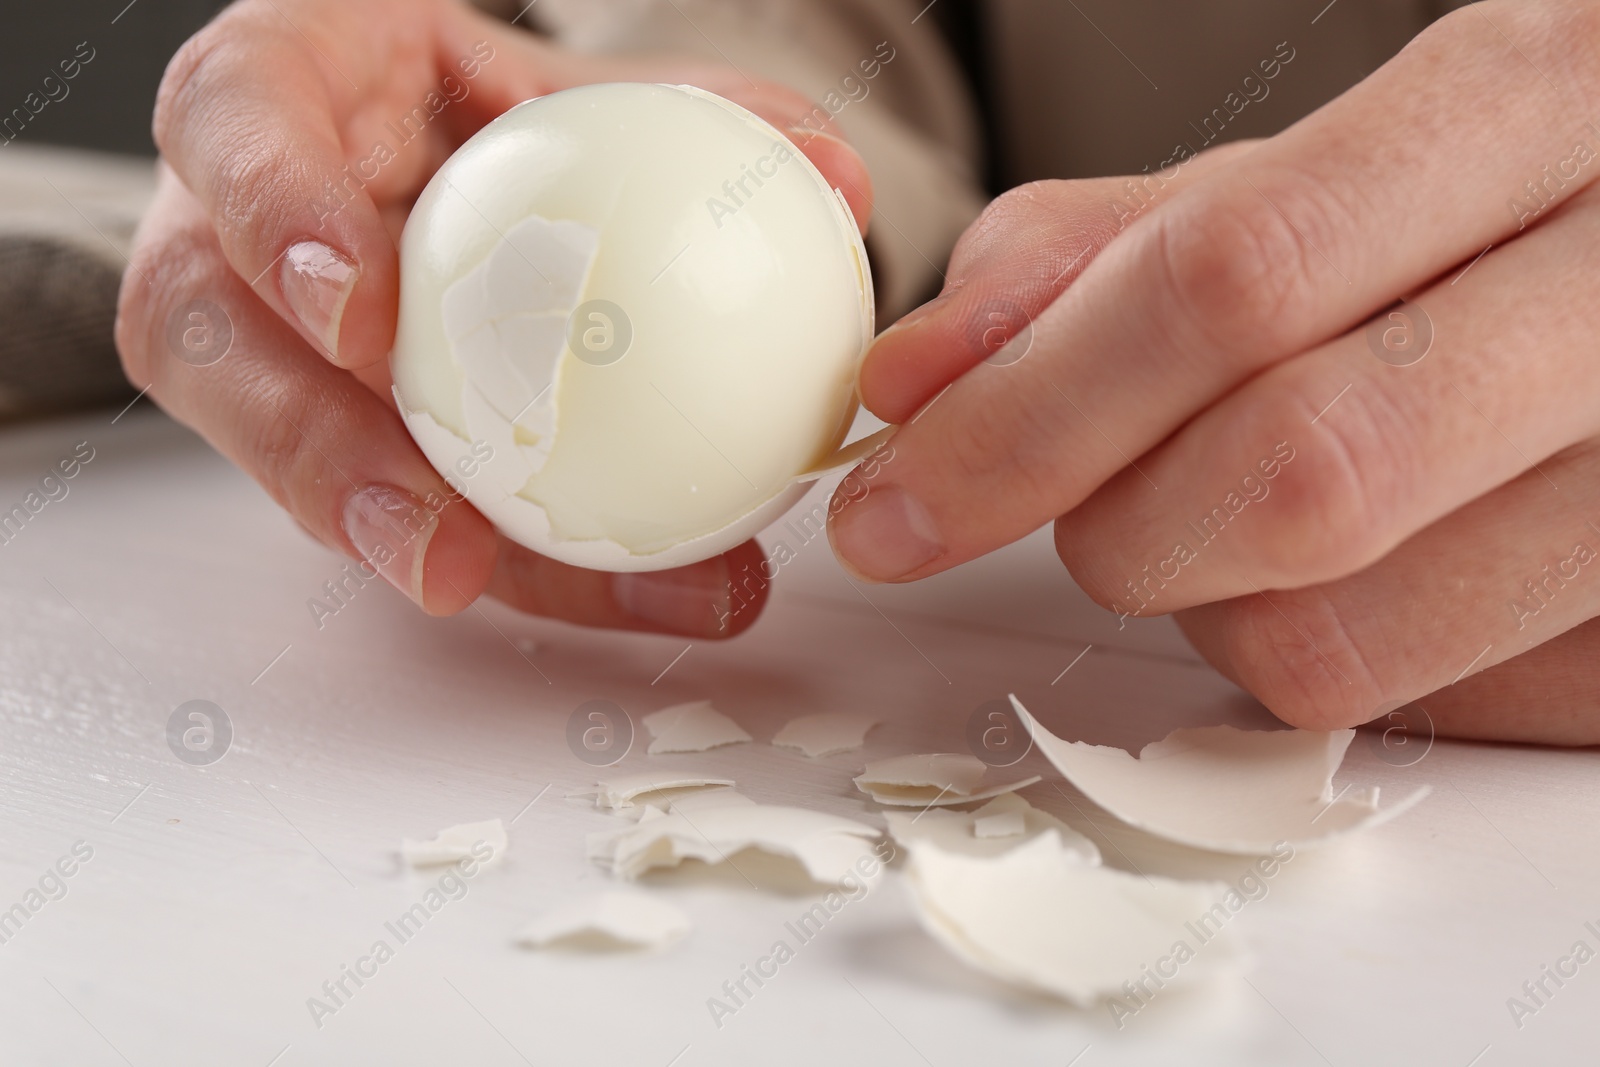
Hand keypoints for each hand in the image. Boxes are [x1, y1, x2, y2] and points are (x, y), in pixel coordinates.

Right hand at [116, 0, 871, 638]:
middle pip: (217, 354)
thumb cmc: (480, 104)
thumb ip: (693, 120)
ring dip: (451, 551)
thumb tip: (833, 183)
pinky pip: (410, 503)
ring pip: (309, 468)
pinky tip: (657, 584)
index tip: (364, 324)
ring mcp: (263, 348)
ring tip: (615, 600)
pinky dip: (532, 555)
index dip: (279, 224)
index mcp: (268, 100)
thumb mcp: (573, 86)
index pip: (232, 128)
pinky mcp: (325, 431)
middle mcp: (231, 238)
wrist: (437, 148)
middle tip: (447, 554)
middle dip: (322, 466)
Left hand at [829, 2, 1599, 743]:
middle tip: (1086, 508)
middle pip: (1291, 473)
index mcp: (1526, 109)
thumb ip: (1099, 259)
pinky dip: (1317, 654)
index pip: (1231, 281)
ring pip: (1339, 637)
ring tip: (1241, 520)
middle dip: (1115, 526)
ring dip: (1211, 607)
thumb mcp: (1306, 182)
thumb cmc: (1483, 215)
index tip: (900, 497)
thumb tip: (914, 380)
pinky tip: (1351, 569)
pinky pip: (1412, 711)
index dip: (1028, 413)